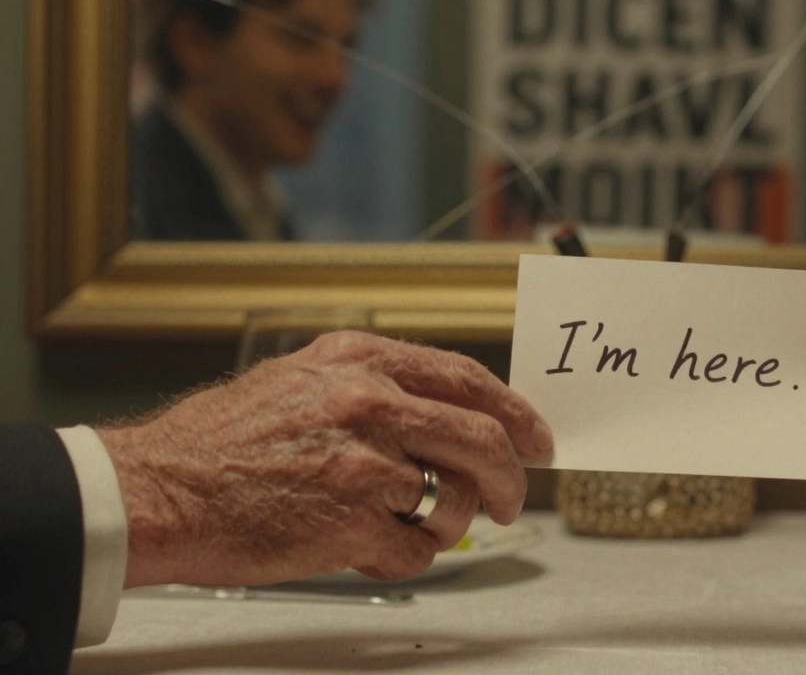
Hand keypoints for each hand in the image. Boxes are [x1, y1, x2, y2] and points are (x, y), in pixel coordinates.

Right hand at [98, 331, 551, 587]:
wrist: (158, 490)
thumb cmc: (222, 442)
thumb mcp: (303, 380)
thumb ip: (376, 389)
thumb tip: (448, 414)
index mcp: (360, 360)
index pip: (468, 379)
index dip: (515, 412)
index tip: (536, 439)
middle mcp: (369, 403)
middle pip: (483, 440)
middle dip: (512, 480)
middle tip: (512, 502)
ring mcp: (364, 463)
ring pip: (455, 502)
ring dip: (445, 525)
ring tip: (405, 525)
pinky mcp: (351, 521)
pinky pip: (417, 550)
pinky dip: (403, 557)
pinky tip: (365, 547)